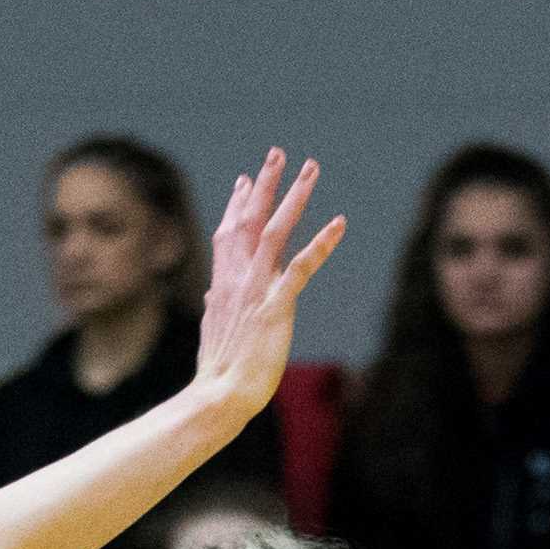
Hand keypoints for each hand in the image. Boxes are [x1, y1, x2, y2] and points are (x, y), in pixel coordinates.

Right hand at [191, 149, 348, 417]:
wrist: (220, 395)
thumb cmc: (218, 371)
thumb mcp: (212, 330)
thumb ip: (214, 305)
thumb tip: (210, 292)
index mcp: (221, 283)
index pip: (228, 233)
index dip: (237, 204)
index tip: (245, 179)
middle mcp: (236, 278)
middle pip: (249, 219)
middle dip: (265, 184)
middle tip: (278, 153)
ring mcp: (256, 289)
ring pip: (275, 231)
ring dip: (294, 197)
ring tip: (310, 169)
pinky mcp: (276, 305)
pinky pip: (302, 266)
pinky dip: (321, 243)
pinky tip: (339, 223)